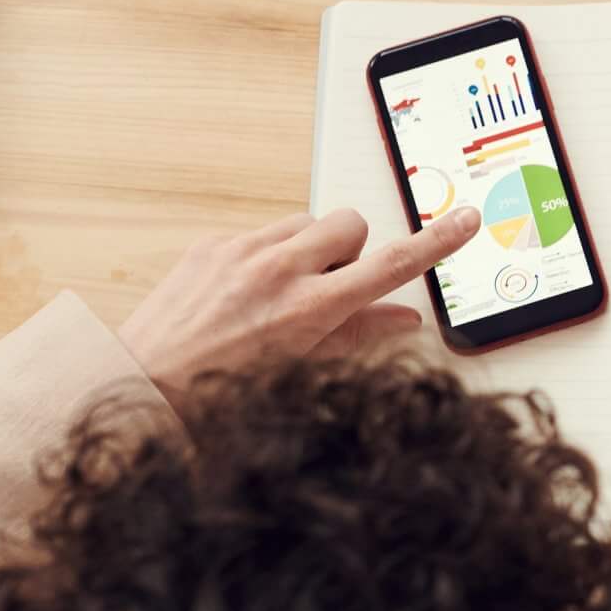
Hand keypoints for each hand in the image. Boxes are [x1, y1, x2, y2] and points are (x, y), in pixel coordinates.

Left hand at [117, 205, 480, 402]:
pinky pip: (263, 232)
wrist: (144, 381)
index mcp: (310, 308)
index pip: (391, 265)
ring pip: (308, 222)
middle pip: (350, 224)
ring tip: (285, 291)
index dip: (436, 241)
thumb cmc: (223, 390)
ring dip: (310, 248)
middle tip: (332, 287)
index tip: (465, 220)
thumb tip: (405, 318)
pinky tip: (247, 292)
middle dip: (351, 249)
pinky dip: (267, 255)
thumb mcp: (302, 369)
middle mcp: (279, 270)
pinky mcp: (213, 243)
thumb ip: (358, 334)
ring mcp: (242, 251)